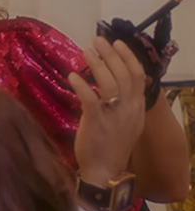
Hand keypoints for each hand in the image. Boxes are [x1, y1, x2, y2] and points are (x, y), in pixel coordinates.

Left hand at [69, 37, 145, 187]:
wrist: (104, 169)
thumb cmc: (112, 144)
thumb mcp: (127, 121)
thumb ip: (126, 102)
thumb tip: (120, 82)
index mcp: (137, 107)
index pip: (137, 76)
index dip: (128, 57)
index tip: (117, 43)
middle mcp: (129, 109)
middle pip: (124, 74)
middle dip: (111, 54)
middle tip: (98, 40)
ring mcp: (114, 115)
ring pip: (110, 83)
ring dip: (97, 64)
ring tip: (86, 51)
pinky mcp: (96, 122)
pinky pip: (91, 99)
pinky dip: (81, 85)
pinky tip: (72, 76)